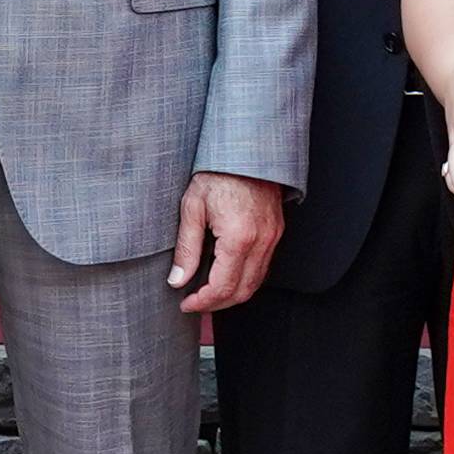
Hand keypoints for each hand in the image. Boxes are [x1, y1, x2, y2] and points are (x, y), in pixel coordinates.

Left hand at [171, 170, 284, 315]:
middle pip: (243, 291)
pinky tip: (227, 275)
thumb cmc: (218, 172)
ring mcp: (272, 237)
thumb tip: (178, 280)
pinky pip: (263, 267)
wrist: (246, 149)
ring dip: (232, 294)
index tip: (186, 304)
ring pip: (256, 283)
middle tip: (195, 303)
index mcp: (239, 237)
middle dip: (217, 304)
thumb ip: (186, 248)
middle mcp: (261, 241)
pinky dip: (245, 279)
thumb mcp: (192, 207)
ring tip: (208, 293)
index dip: (203, 302)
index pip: (223, 287)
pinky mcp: (275, 232)